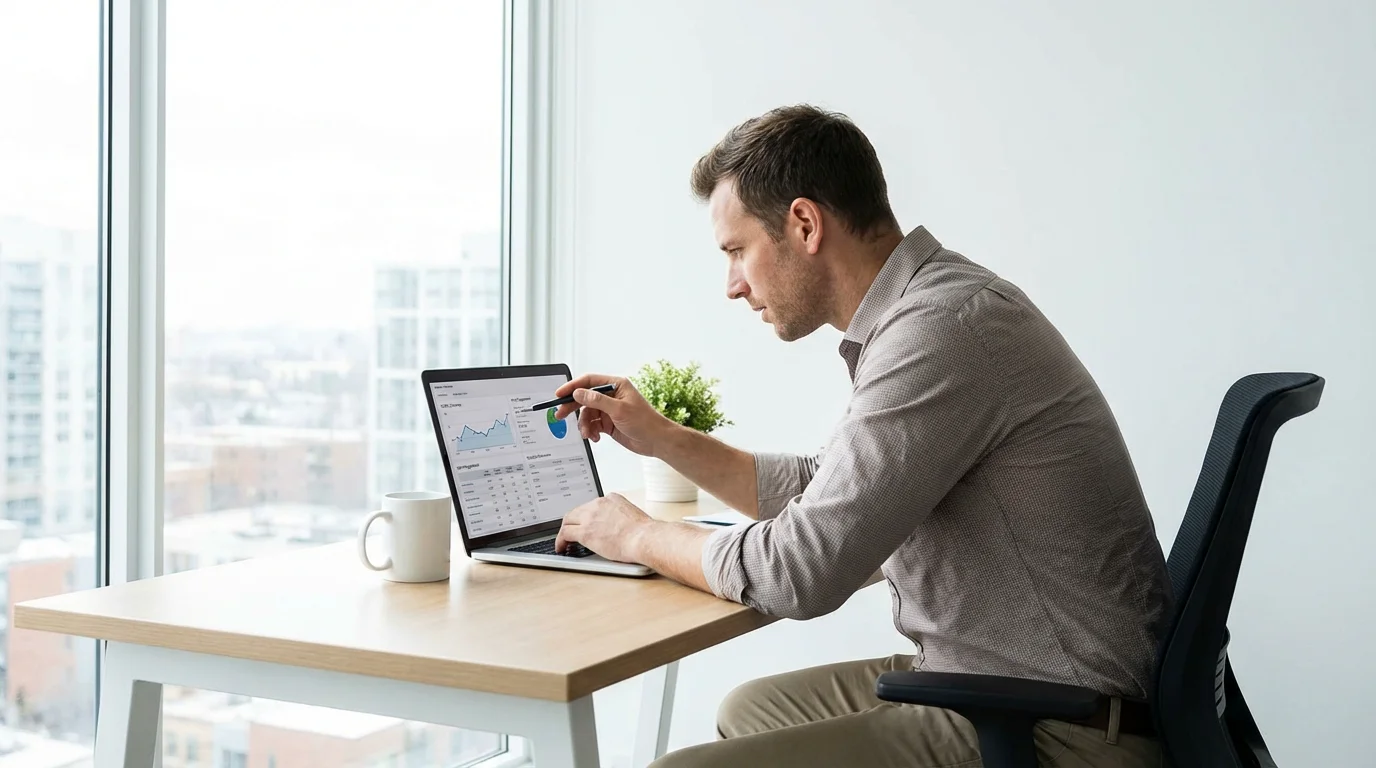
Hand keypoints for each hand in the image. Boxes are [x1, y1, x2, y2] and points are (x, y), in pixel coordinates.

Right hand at [552, 374, 670, 456]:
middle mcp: (611, 395)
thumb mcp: (619, 410)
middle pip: (584, 398)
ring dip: (584, 424)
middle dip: (572, 407)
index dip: (572, 387)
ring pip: (587, 414)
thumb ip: (597, 400)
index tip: (559, 394)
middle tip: (559, 415)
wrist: (656, 441)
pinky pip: (593, 425)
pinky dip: (591, 431)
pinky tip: (595, 437)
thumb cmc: (645, 422)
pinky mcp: (608, 423)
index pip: (589, 381)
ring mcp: (609, 410)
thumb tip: (578, 392)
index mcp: (616, 385)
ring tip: (587, 434)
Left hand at [555, 493, 652, 563]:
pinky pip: (565, 533)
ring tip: (564, 541)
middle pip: (577, 511)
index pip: (591, 506)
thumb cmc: (644, 533)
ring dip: (565, 531)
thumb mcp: (632, 516)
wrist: (644, 538)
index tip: (585, 523)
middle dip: (572, 522)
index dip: (586, 516)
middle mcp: (598, 504)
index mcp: (611, 499)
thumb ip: (620, 518)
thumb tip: (618, 529)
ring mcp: (590, 517)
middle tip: (570, 532)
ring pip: (568, 520)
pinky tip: (562, 548)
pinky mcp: (585, 532)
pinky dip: (560, 541)